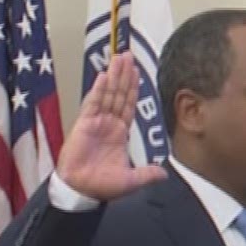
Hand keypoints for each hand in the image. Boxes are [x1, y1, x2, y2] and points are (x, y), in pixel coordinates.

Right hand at [55, 50, 166, 200]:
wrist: (80, 190)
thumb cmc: (101, 185)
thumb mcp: (131, 180)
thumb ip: (147, 174)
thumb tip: (164, 173)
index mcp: (120, 133)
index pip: (129, 105)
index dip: (133, 89)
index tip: (136, 72)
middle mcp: (109, 124)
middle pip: (118, 94)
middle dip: (124, 75)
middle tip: (128, 55)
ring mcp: (96, 122)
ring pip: (107, 94)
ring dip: (113, 76)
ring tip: (118, 58)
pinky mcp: (84, 124)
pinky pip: (93, 103)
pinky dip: (98, 90)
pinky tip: (104, 76)